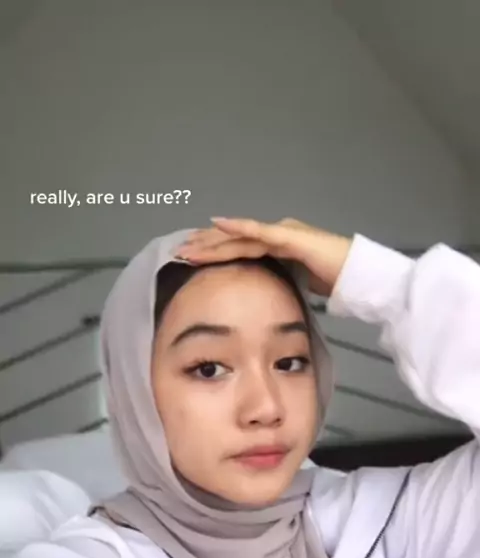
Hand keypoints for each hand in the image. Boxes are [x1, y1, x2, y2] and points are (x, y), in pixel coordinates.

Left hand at [174, 217, 352, 297]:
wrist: (359, 276)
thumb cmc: (335, 282)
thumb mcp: (297, 286)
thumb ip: (279, 286)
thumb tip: (263, 300)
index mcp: (278, 247)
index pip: (239, 249)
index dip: (215, 253)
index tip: (192, 258)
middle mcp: (277, 235)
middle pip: (234, 240)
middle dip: (206, 245)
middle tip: (179, 250)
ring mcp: (283, 233)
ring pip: (240, 235)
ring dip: (212, 240)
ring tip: (189, 244)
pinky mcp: (290, 236)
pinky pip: (259, 231)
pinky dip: (237, 227)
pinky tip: (218, 224)